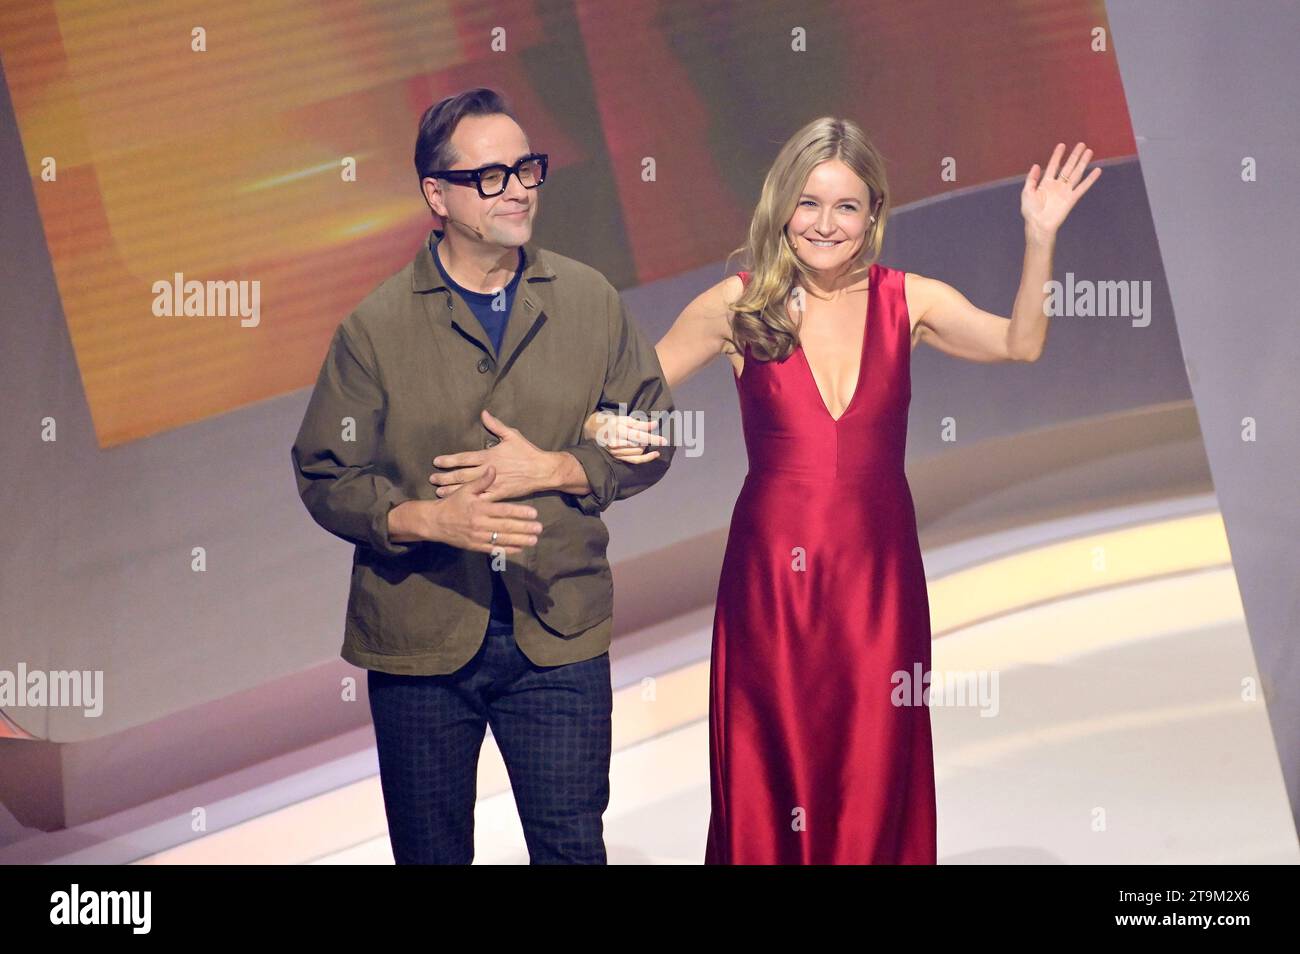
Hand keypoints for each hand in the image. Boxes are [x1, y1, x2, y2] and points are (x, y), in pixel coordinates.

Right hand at [422, 467, 542, 553]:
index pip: (503, 510)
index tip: (533, 513)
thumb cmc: (452, 504)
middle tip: (539, 528)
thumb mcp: (465, 490)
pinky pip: (493, 549)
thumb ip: (481, 481)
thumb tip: (493, 468)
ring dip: (519, 540)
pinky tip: (519, 549)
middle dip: (524, 528)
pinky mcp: (475, 546)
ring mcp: (477, 536)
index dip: (519, 512)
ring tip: (534, 540)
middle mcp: (479, 523)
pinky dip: (507, 550)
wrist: (434, 522)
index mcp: (479, 508)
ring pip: (502, 539)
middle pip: (505, 527)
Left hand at [431, 409, 555, 499]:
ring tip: (438, 492)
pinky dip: (470, 501)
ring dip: (452, 490)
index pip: (464, 458)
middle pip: (462, 474)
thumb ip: (496, 425)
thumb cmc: (528, 452)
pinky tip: (460, 503)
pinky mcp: (500, 494)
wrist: (543, 470)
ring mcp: (493, 484)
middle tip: (432, 478)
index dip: (449, 460)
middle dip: (445, 477)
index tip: (436, 462)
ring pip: (468, 488)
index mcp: (489, 455)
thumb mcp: (512, 435)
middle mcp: (488, 470)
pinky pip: (482, 499)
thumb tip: (484, 413)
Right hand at [582, 410, 666, 463]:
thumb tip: (654, 424)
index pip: (640, 436)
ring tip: (642, 439)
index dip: (653, 438)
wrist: (595, 430)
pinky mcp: (618, 457)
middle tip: (649, 434)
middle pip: (640, 444)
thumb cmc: (612, 422)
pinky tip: (654, 455)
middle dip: (648, 440)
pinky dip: (646, 458)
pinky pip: (635, 460)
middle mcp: (617, 443)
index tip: (664, 440)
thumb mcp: (624, 419)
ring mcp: (617, 451)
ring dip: (644, 446)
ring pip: (639, 451)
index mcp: (619, 430)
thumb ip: (640, 423)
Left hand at [1022, 142, 1100, 242]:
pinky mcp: (1072, 198)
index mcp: (1046, 183)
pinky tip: (1097, 170)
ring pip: (1076, 174)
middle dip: (1074, 156)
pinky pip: (1082, 187)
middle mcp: (1057, 185)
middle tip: (1081, 144)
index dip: (1057, 155)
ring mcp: (1065, 191)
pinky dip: (1090, 179)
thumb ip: (1031, 179)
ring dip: (1083, 163)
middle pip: (1067, 167)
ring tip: (1089, 152)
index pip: (1053, 165)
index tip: (1062, 145)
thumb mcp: (1027, 192)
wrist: (1038, 224)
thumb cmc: (1031, 211)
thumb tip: (1035, 165)